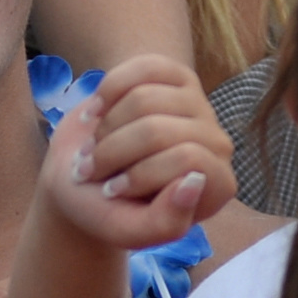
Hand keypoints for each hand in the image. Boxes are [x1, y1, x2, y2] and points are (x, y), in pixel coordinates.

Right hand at [38, 55, 224, 257]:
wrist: (80, 174)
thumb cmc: (105, 208)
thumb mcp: (128, 230)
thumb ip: (165, 223)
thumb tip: (194, 181)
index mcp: (216, 187)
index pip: (188, 161)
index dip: (139, 175)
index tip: (110, 193)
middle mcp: (217, 144)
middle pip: (161, 130)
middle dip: (112, 151)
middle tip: (92, 169)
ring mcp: (198, 107)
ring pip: (145, 98)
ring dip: (105, 125)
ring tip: (95, 145)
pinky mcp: (176, 77)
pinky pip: (141, 67)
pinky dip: (108, 88)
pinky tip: (98, 111)